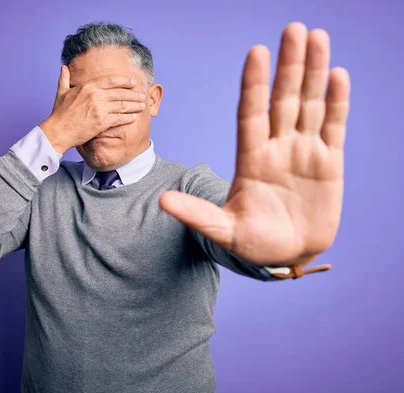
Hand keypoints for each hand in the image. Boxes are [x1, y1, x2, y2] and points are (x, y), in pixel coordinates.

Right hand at [39, 65, 146, 153]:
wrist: (58, 131)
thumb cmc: (59, 114)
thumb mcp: (61, 93)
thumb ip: (64, 79)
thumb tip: (64, 67)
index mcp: (88, 87)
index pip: (111, 80)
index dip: (125, 81)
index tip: (133, 82)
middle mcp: (96, 95)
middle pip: (121, 92)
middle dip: (134, 94)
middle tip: (142, 95)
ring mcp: (100, 109)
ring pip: (123, 105)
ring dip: (135, 105)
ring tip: (142, 105)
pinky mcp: (102, 122)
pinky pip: (120, 118)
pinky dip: (129, 117)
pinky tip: (135, 116)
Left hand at [159, 22, 350, 265]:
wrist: (286, 255)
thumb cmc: (253, 244)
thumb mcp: (224, 232)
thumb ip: (198, 215)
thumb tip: (163, 201)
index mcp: (251, 160)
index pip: (251, 113)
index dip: (254, 85)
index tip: (256, 53)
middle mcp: (277, 148)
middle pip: (282, 99)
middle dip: (288, 65)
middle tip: (293, 28)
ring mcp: (303, 152)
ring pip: (309, 104)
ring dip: (313, 72)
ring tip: (317, 37)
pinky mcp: (329, 162)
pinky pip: (333, 125)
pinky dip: (337, 101)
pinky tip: (337, 74)